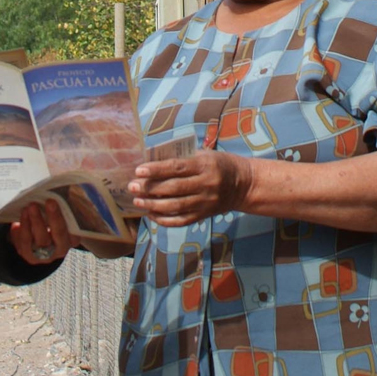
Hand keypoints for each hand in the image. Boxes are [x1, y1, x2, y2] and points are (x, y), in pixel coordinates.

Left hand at [8, 198, 76, 265]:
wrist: (32, 242)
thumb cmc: (49, 223)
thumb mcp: (59, 217)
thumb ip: (62, 207)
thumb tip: (59, 188)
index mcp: (73, 238)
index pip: (75, 229)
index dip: (71, 216)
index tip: (66, 202)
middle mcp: (61, 248)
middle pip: (59, 234)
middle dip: (55, 217)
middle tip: (50, 201)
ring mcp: (45, 255)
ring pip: (41, 239)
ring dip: (37, 220)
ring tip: (32, 206)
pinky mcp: (29, 255)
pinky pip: (26, 241)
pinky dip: (25, 225)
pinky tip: (24, 213)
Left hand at [128, 151, 252, 225]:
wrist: (244, 184)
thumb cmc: (220, 164)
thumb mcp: (205, 154)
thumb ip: (184, 158)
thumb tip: (154, 162)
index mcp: (205, 166)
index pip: (177, 168)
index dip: (156, 170)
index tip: (139, 170)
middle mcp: (205, 185)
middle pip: (173, 188)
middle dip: (150, 188)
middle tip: (132, 187)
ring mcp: (205, 202)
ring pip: (175, 206)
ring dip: (153, 205)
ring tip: (137, 201)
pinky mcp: (204, 215)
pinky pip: (181, 220)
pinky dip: (165, 220)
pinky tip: (151, 215)